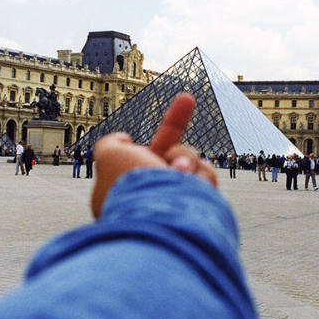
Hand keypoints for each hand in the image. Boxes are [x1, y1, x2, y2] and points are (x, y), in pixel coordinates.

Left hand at [90, 93, 217, 217]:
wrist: (162, 220)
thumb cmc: (134, 187)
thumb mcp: (110, 154)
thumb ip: (112, 143)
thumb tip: (125, 139)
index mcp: (129, 188)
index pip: (148, 150)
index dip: (171, 124)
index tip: (188, 98)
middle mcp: (155, 195)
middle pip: (178, 155)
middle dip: (183, 154)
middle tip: (177, 166)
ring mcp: (179, 204)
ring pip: (195, 167)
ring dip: (191, 166)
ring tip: (183, 180)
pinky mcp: (201, 211)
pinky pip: (208, 182)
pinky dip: (204, 181)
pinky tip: (198, 191)